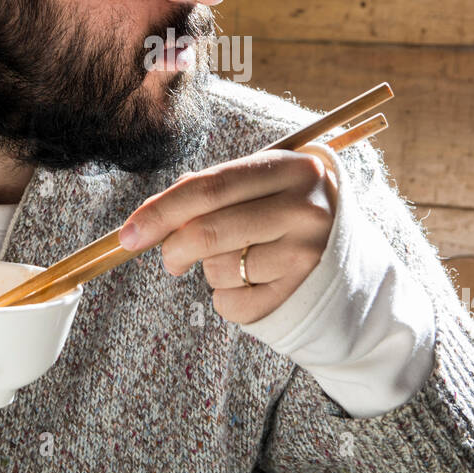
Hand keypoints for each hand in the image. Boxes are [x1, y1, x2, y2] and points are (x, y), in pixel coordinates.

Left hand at [118, 146, 339, 322]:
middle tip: (171, 259)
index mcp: (289, 167)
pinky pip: (236, 304)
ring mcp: (307, 252)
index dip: (162, 210)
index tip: (128, 234)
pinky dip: (227, 300)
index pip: (210, 186)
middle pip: (210, 232)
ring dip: (211, 273)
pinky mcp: (303, 292)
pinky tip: (251, 284)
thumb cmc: (282, 212)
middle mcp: (303, 207)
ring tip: (239, 262)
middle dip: (174, 249)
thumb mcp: (260, 185)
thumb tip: (146, 222)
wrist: (345, 252)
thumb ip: (210, 193)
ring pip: (221, 270)